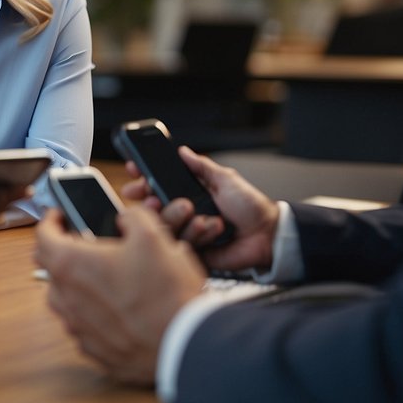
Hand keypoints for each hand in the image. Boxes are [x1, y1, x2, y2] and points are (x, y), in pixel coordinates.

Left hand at [35, 205, 204, 385]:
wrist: (186, 343)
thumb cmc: (166, 293)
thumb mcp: (153, 236)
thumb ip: (133, 217)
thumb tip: (126, 218)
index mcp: (72, 265)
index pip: (43, 236)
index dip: (50, 221)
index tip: (59, 217)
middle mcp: (67, 298)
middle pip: (49, 267)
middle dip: (61, 251)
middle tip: (81, 244)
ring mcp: (78, 327)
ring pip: (63, 299)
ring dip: (74, 284)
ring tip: (100, 277)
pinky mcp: (94, 349)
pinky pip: (82, 326)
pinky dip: (91, 314)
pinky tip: (113, 309)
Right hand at [120, 146, 278, 272]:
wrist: (268, 235)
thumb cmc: (252, 207)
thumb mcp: (226, 179)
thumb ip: (202, 167)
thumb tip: (183, 151)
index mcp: (190, 193)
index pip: (159, 184)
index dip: (144, 178)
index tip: (134, 171)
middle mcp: (186, 212)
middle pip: (155, 207)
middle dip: (150, 203)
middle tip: (152, 200)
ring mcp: (188, 232)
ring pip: (166, 226)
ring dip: (180, 218)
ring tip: (199, 215)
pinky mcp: (195, 251)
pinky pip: (182, 244)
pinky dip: (197, 234)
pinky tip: (212, 229)